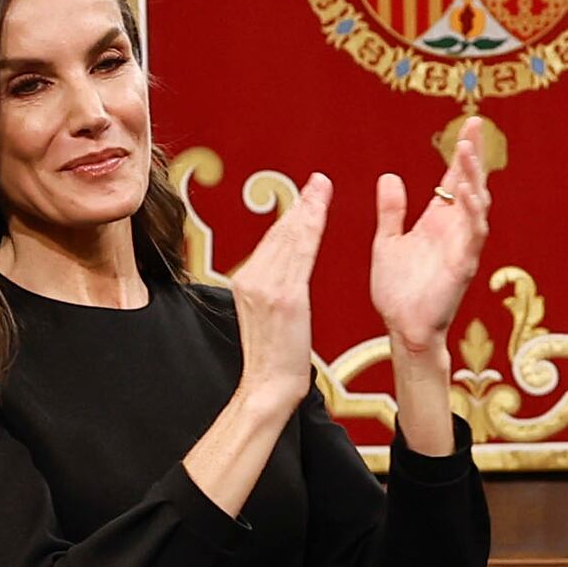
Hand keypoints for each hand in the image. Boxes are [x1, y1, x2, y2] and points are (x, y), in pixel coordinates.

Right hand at [222, 171, 335, 424]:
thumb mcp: (266, 316)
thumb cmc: (275, 359)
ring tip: (322, 187)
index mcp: (245, 282)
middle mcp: (251, 279)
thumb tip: (284, 273)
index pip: (271, 241)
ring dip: (308, 209)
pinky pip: (300, 255)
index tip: (305, 197)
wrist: (269, 385)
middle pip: (280, 234)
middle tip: (318, 181)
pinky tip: (319, 213)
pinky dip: (310, 229)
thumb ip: (272, 290)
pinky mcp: (284, 297)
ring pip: (290, 239)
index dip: (290, 216)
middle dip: (301, 204)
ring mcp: (266, 287)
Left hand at [369, 134, 491, 366]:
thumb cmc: (397, 290)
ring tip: (467, 150)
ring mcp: (463, 246)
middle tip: (475, 126)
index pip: (454, 178)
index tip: (470, 123)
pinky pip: (473, 233)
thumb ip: (391, 211)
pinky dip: (471, 210)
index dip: (463, 152)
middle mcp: (455, 229)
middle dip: (475, 155)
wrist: (402, 328)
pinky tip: (465, 190)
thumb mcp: (387, 241)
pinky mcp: (464, 265)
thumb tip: (389, 176)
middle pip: (471, 183)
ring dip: (473, 177)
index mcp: (438, 221)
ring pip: (476, 204)